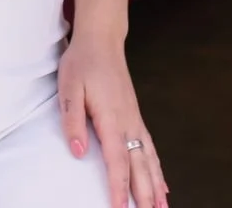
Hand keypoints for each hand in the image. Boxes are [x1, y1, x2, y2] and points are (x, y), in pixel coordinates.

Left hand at [59, 33, 166, 207]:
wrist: (101, 41)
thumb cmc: (82, 63)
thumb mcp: (68, 88)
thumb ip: (73, 121)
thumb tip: (79, 153)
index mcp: (111, 118)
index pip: (117, 161)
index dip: (118, 187)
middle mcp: (128, 122)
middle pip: (139, 166)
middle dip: (144, 194)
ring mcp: (135, 119)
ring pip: (149, 159)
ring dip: (155, 185)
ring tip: (162, 207)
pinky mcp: (135, 116)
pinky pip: (150, 147)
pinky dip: (158, 168)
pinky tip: (162, 182)